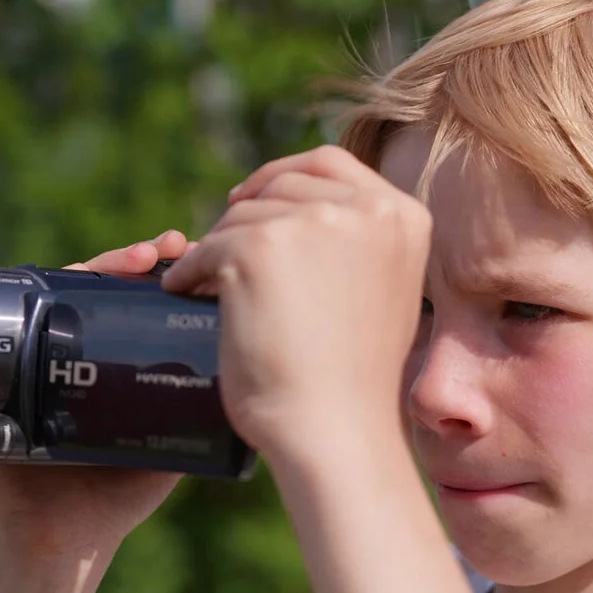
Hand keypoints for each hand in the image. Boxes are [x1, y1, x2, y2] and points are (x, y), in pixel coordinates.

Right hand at [0, 230, 195, 555]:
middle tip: (166, 249)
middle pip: (103, 286)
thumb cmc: (121, 493)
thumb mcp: (173, 446)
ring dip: (98, 265)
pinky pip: (13, 319)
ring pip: (64, 291)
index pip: (139, 303)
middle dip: (136, 258)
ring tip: (137, 257)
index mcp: (118, 363)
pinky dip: (33, 290)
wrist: (64, 535)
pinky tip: (62, 274)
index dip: (164, 274)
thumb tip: (248, 376)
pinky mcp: (3, 372)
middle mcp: (78, 352)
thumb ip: (202, 415)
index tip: (192, 254)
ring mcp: (40, 356)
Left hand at [161, 146, 430, 469]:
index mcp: (403, 215)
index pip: (330, 162)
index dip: (283, 175)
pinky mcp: (257, 248)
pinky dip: (189, 273)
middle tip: (223, 251)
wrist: (335, 430)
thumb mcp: (380, 290)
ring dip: (217, 250)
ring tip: (211, 290)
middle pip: (281, 185)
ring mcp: (312, 223)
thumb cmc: (353, 379)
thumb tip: (304, 206)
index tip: (250, 199)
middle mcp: (365, 208)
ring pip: (240, 217)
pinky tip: (188, 294)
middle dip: (247, 215)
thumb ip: (357, 242)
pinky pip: (204, 249)